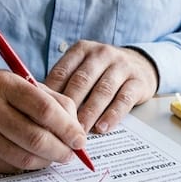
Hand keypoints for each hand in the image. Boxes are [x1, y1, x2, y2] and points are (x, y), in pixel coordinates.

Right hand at [0, 71, 87, 172]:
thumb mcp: (15, 82)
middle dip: (62, 150)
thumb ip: (48, 99)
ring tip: (55, 156)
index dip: (68, 127)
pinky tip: (33, 159)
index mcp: (3, 84)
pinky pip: (10, 168)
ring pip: (25, 158)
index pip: (44, 109)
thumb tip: (76, 126)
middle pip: (37, 138)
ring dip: (47, 161)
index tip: (80, 138)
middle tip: (72, 153)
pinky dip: (27, 166)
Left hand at [44, 41, 158, 134]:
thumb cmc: (102, 71)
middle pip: (82, 81)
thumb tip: (39, 106)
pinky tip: (102, 128)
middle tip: (59, 127)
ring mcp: (122, 66)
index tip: (42, 115)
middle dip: (70, 106)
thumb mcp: (83, 68)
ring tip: (80, 132)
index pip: (62, 71)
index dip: (51, 94)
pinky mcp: (138, 81)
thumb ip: (65, 82)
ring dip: (89, 113)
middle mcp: (102, 54)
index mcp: (82, 49)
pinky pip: (123, 99)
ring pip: (103, 91)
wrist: (141, 64)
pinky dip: (112, 115)